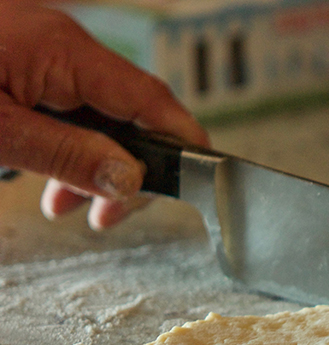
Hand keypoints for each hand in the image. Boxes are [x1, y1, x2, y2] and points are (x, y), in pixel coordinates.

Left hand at [0, 1, 207, 228]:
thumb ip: (64, 154)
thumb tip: (130, 179)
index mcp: (63, 51)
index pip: (150, 99)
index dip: (183, 142)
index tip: (200, 182)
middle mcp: (62, 43)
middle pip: (129, 111)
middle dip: (129, 168)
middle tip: (109, 215)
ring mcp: (43, 47)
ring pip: (97, 112)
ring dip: (95, 162)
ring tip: (67, 206)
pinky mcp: (24, 56)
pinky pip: (67, 102)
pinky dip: (68, 141)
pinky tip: (50, 174)